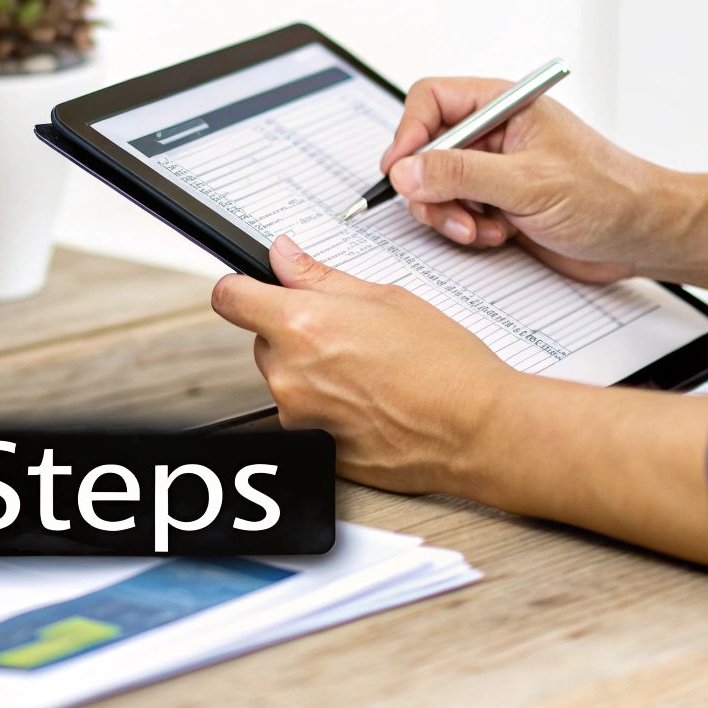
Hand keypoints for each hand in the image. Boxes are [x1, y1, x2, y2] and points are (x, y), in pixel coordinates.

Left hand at [210, 235, 512, 493]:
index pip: (229, 298)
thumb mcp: (387, 298)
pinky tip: (369, 401)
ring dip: (309, 372)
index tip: (253, 287)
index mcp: (303, 326)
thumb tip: (283, 257)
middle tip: (347, 334)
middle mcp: (289, 376)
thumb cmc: (446, 365)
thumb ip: (321, 277)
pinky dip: (326, 407)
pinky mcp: (314, 451)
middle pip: (262, 341)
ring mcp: (299, 419)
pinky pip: (304, 417)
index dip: (242, 287)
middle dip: (293, 332)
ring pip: (284, 380)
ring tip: (368, 371)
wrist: (478, 431)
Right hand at [379, 77, 681, 282]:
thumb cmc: (608, 195)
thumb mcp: (528, 183)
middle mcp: (494, 134)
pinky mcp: (498, 203)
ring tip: (482, 229)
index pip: (431, 101)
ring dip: (449, 214)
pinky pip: (456, 213)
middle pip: (426, 149)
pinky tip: (498, 236)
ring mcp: (495, 170)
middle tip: (450, 213)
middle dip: (430, 187)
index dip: (409, 133)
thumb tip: (407, 170)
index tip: (401, 170)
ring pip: (435, 186)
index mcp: (504, 106)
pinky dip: (466, 230)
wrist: (642, 236)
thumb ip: (462, 174)